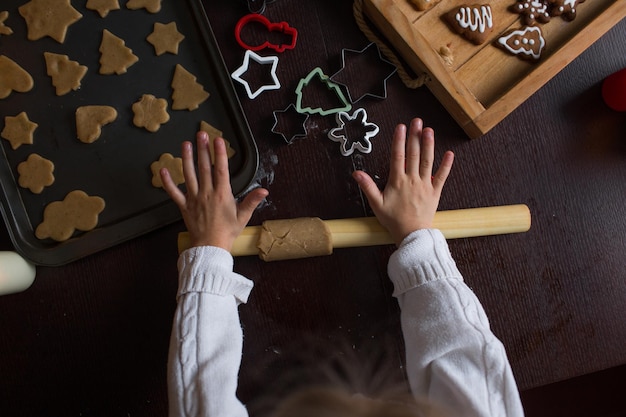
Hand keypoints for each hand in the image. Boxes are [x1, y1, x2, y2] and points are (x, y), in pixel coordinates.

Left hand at [160, 131, 267, 250]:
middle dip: (203, 150)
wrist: (210, 247)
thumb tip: (264, 190)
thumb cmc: (227, 233)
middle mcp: (207, 193)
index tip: (218, 140)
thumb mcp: (243, 217)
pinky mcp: (184, 206)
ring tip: (185, 144)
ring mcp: (194, 199)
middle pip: (204, 168)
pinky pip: (174, 193)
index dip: (219, 154)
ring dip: (187, 158)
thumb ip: (252, 201)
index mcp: (222, 195)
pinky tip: (163, 170)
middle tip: (201, 134)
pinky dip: (168, 182)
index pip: (221, 170)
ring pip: (189, 175)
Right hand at [352, 118, 453, 245]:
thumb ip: (367, 187)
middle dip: (415, 136)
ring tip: (429, 130)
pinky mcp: (435, 192)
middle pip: (414, 154)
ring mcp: (425, 185)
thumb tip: (356, 173)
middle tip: (417, 121)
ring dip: (429, 145)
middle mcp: (412, 180)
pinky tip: (449, 153)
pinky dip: (446, 165)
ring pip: (427, 161)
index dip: (399, 140)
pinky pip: (442, 176)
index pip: (398, 156)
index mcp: (397, 181)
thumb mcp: (376, 204)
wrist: (411, 234)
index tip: (401, 127)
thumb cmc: (393, 220)